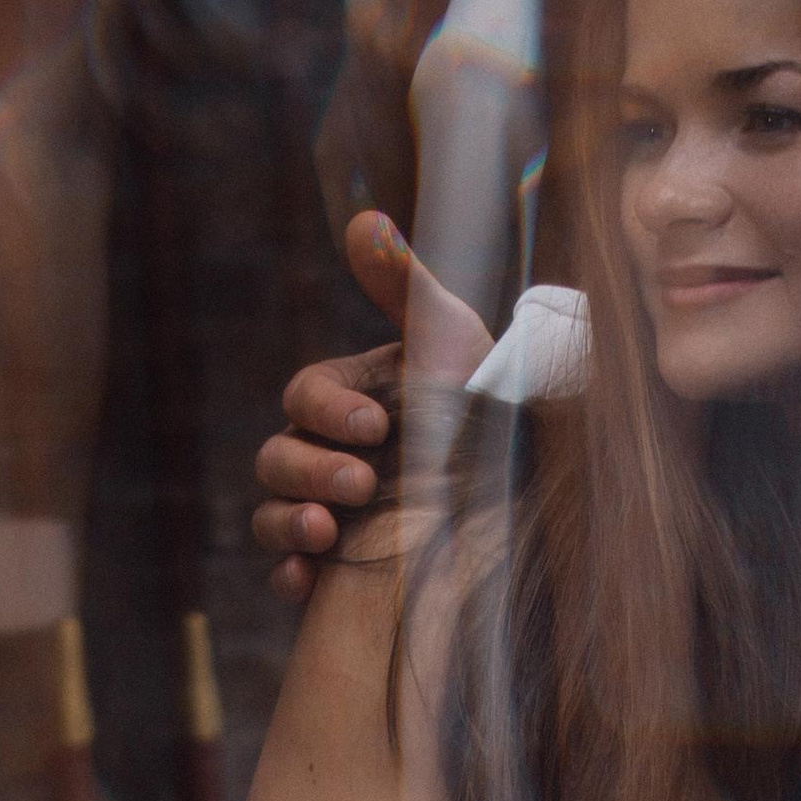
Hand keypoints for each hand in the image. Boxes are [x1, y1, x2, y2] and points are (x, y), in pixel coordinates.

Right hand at [252, 212, 494, 606]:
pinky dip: (289, 573)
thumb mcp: (454, 342)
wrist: (529, 502)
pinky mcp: (340, 568)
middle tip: (361, 484)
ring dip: (289, 520)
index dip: (328, 410)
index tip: (376, 426)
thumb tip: (364, 220)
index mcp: (351, 399)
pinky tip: (307, 580)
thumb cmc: (488, 407)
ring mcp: (331, 511)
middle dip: (310, 468)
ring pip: (271, 512)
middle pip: (277, 457)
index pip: (305, 397)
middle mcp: (332, 453)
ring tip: (325, 534)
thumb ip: (403, 285)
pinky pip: (287, 570)